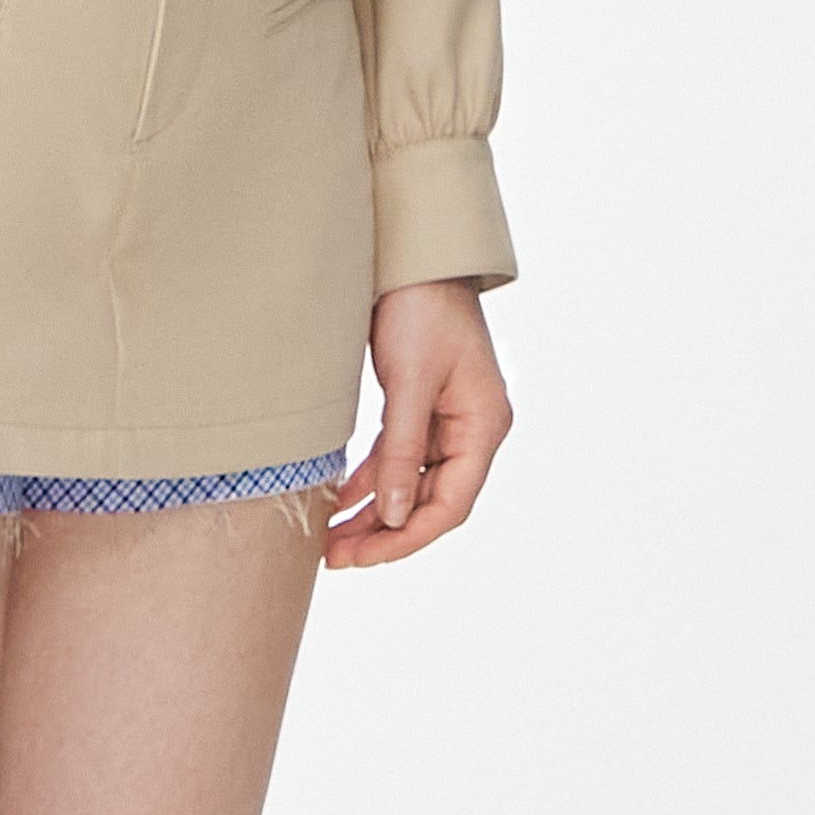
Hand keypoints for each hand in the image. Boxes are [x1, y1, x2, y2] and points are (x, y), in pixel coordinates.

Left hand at [321, 278, 510, 570]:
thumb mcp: (410, 383)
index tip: (361, 557)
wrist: (415, 255)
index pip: (450, 505)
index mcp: (483, 426)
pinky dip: (371, 481)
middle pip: (430, 502)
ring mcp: (448, 421)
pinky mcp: (422, 409)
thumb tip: (394, 515)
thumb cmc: (422, 308)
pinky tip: (340, 499)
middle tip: (335, 558)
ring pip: (411, 485)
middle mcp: (472, 431)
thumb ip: (402, 452)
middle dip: (383, 533)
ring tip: (330, 540)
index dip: (406, 537)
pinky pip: (398, 459)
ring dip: (373, 513)